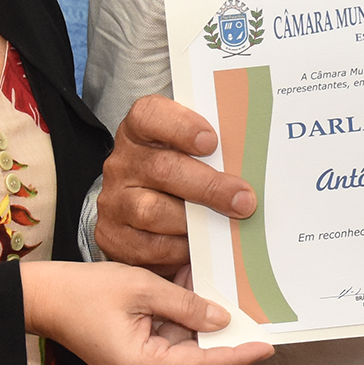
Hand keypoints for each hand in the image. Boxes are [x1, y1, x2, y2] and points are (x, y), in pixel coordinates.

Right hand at [20, 259, 271, 364]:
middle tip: (250, 306)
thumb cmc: (85, 291)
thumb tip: (222, 320)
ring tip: (217, 291)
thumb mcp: (143, 288)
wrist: (42, 298)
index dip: (238, 354)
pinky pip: (166, 345)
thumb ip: (186, 305)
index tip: (267, 346)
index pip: (204, 364)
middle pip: (195, 358)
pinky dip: (179, 323)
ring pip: (182, 351)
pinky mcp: (131, 362)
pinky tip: (190, 296)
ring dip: (197, 324)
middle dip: (219, 332)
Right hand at [95, 95, 254, 271]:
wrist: (136, 214)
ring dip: (195, 221)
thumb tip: (248, 166)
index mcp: (139, 132)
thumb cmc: (175, 176)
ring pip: (153, 211)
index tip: (211, 141)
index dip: (181, 126)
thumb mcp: (186, 155)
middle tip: (243, 199)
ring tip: (224, 227)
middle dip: (208, 186)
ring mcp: (115, 201)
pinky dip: (178, 249)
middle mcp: (122, 163)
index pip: (149, 115)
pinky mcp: (115, 236)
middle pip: (163, 169)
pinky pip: (150, 246)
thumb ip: (208, 153)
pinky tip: (197, 247)